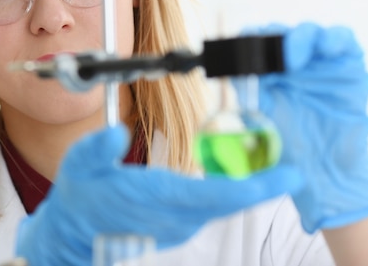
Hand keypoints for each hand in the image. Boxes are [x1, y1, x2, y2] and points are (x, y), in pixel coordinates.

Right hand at [16, 124, 302, 265]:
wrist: (73, 234)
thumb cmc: (79, 196)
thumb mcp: (77, 165)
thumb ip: (97, 149)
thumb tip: (118, 133)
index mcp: (154, 197)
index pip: (215, 196)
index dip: (254, 188)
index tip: (287, 176)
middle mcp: (173, 216)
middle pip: (230, 203)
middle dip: (266, 187)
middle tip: (294, 164)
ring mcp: (177, 224)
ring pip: (224, 206)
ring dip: (252, 189)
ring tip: (275, 165)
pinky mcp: (178, 225)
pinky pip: (213, 208)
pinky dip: (234, 194)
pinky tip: (244, 176)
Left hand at [241, 22, 367, 232]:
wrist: (324, 169)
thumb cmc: (288, 146)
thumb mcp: (259, 118)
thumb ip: (246, 91)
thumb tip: (228, 68)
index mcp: (266, 70)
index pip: (254, 42)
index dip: (247, 40)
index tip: (241, 47)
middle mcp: (291, 62)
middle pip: (279, 32)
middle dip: (272, 39)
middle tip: (270, 59)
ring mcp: (319, 61)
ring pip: (309, 32)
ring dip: (299, 39)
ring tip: (294, 60)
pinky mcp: (347, 64)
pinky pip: (343, 39)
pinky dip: (334, 38)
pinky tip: (326, 49)